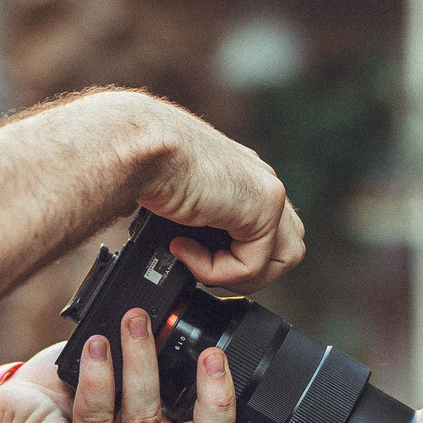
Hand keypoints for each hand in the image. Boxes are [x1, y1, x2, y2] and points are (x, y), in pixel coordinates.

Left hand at [0, 315, 302, 422]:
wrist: (5, 414)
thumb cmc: (69, 389)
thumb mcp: (128, 373)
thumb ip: (162, 363)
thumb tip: (188, 314)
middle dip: (215, 399)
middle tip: (212, 354)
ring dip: (143, 366)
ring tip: (136, 322)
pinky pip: (97, 420)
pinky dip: (101, 377)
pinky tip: (97, 347)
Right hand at [133, 101, 305, 291]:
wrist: (137, 146)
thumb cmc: (140, 163)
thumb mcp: (175, 199)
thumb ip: (193, 221)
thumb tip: (180, 248)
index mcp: (242, 176)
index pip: (267, 230)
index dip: (239, 256)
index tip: (197, 256)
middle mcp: (260, 180)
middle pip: (286, 247)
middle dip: (248, 270)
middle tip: (205, 268)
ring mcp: (268, 191)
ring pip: (281, 260)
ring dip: (236, 275)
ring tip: (196, 263)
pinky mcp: (265, 205)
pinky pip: (253, 264)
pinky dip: (216, 270)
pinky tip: (183, 248)